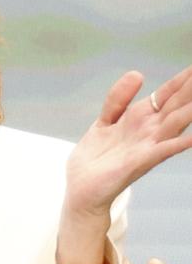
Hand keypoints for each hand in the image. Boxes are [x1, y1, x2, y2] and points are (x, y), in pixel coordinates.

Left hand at [64, 65, 191, 217]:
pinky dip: (175, 144)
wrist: (82, 189)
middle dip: (190, 92)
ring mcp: (145, 147)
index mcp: (140, 120)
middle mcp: (148, 132)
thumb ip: (119, 98)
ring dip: (189, 113)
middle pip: (175, 106)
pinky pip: (159, 151)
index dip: (181, 81)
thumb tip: (138, 73)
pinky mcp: (136, 162)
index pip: (166, 96)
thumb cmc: (97, 158)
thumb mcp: (106, 120)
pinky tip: (189, 139)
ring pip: (173, 125)